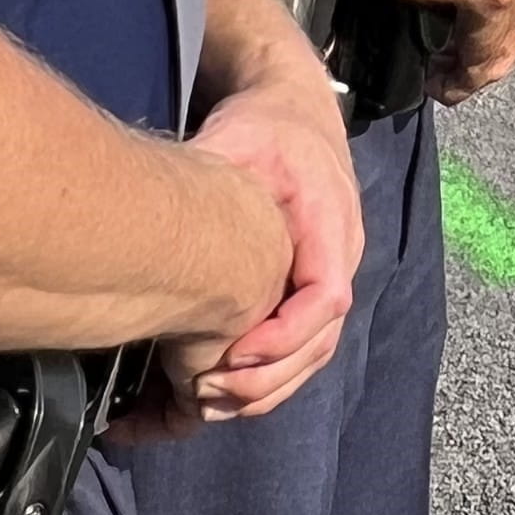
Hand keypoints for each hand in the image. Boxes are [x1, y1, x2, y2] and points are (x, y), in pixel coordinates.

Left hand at [180, 56, 360, 420]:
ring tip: (206, 403)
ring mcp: (328, 276)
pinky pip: (301, 346)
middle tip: (206, 394)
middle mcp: (340, 258)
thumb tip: (175, 211)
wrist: (293, 111)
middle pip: (321, 340)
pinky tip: (220, 392)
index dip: (284, 335)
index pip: (326, 297)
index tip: (232, 352)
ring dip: (267, 387)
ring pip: (313, 353)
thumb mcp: (240, 137)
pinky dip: (268, 377)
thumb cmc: (266, 126)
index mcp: (331, 224)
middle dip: (268, 377)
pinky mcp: (309, 288)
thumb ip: (217, 173)